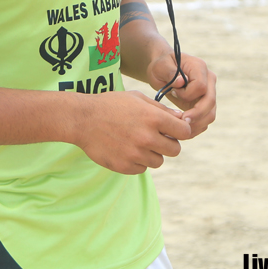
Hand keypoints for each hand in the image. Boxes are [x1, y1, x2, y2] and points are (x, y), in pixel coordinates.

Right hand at [74, 91, 190, 174]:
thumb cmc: (111, 105)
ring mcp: (136, 154)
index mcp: (153, 118)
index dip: (181, 131)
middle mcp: (147, 138)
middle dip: (168, 143)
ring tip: (136, 142)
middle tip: (154, 137)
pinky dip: (137, 162)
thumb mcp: (137, 98)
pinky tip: (126, 149)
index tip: (174, 130)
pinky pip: (142, 169)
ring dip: (152, 154)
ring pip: (159, 161)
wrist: (83, 119)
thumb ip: (161, 109)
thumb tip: (182, 118)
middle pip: (175, 150)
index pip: (184, 132)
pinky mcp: (125, 166)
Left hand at [144, 51, 216, 137]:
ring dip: (197, 125)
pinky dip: (196, 127)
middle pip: (210, 102)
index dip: (187, 95)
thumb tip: (180, 83)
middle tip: (181, 123)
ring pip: (211, 114)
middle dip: (196, 115)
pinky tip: (182, 130)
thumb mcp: (160, 66)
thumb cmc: (161, 66)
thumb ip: (169, 72)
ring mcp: (209, 92)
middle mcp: (209, 79)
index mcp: (199, 67)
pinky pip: (205, 119)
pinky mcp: (205, 104)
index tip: (173, 93)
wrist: (164, 70)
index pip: (201, 87)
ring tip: (180, 129)